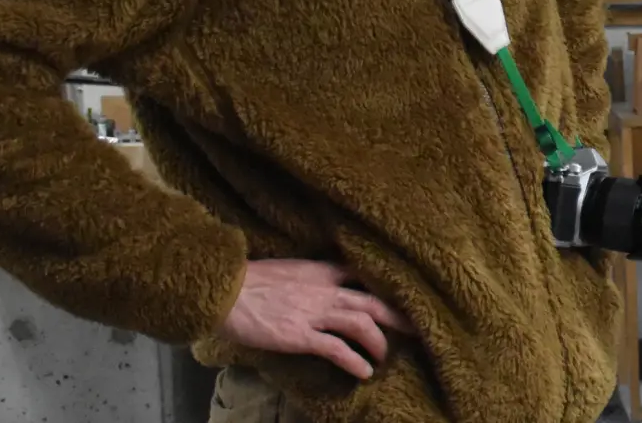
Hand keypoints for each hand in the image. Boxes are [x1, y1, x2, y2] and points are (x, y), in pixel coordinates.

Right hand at [217, 259, 413, 379]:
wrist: (225, 290)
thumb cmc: (250, 280)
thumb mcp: (289, 268)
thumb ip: (310, 277)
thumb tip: (319, 287)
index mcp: (323, 270)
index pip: (364, 275)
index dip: (385, 289)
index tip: (402, 298)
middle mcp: (326, 290)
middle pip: (372, 302)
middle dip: (397, 316)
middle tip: (416, 328)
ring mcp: (315, 313)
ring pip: (361, 325)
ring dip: (378, 343)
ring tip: (385, 357)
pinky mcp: (301, 335)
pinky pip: (336, 349)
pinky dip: (355, 361)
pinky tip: (365, 372)